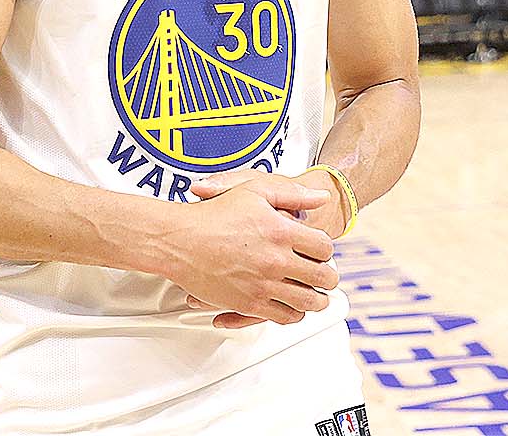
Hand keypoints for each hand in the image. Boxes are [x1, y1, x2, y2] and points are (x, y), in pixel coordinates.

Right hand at [161, 174, 337, 329]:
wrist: (179, 241)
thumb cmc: (212, 214)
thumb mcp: (255, 190)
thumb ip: (292, 193)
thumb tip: (321, 197)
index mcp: (280, 231)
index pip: (324, 247)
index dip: (326, 248)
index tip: (320, 250)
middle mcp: (275, 260)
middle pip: (323, 277)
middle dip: (328, 276)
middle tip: (325, 275)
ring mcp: (263, 285)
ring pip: (308, 302)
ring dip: (317, 299)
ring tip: (315, 295)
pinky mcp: (249, 304)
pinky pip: (284, 316)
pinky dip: (294, 313)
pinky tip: (291, 305)